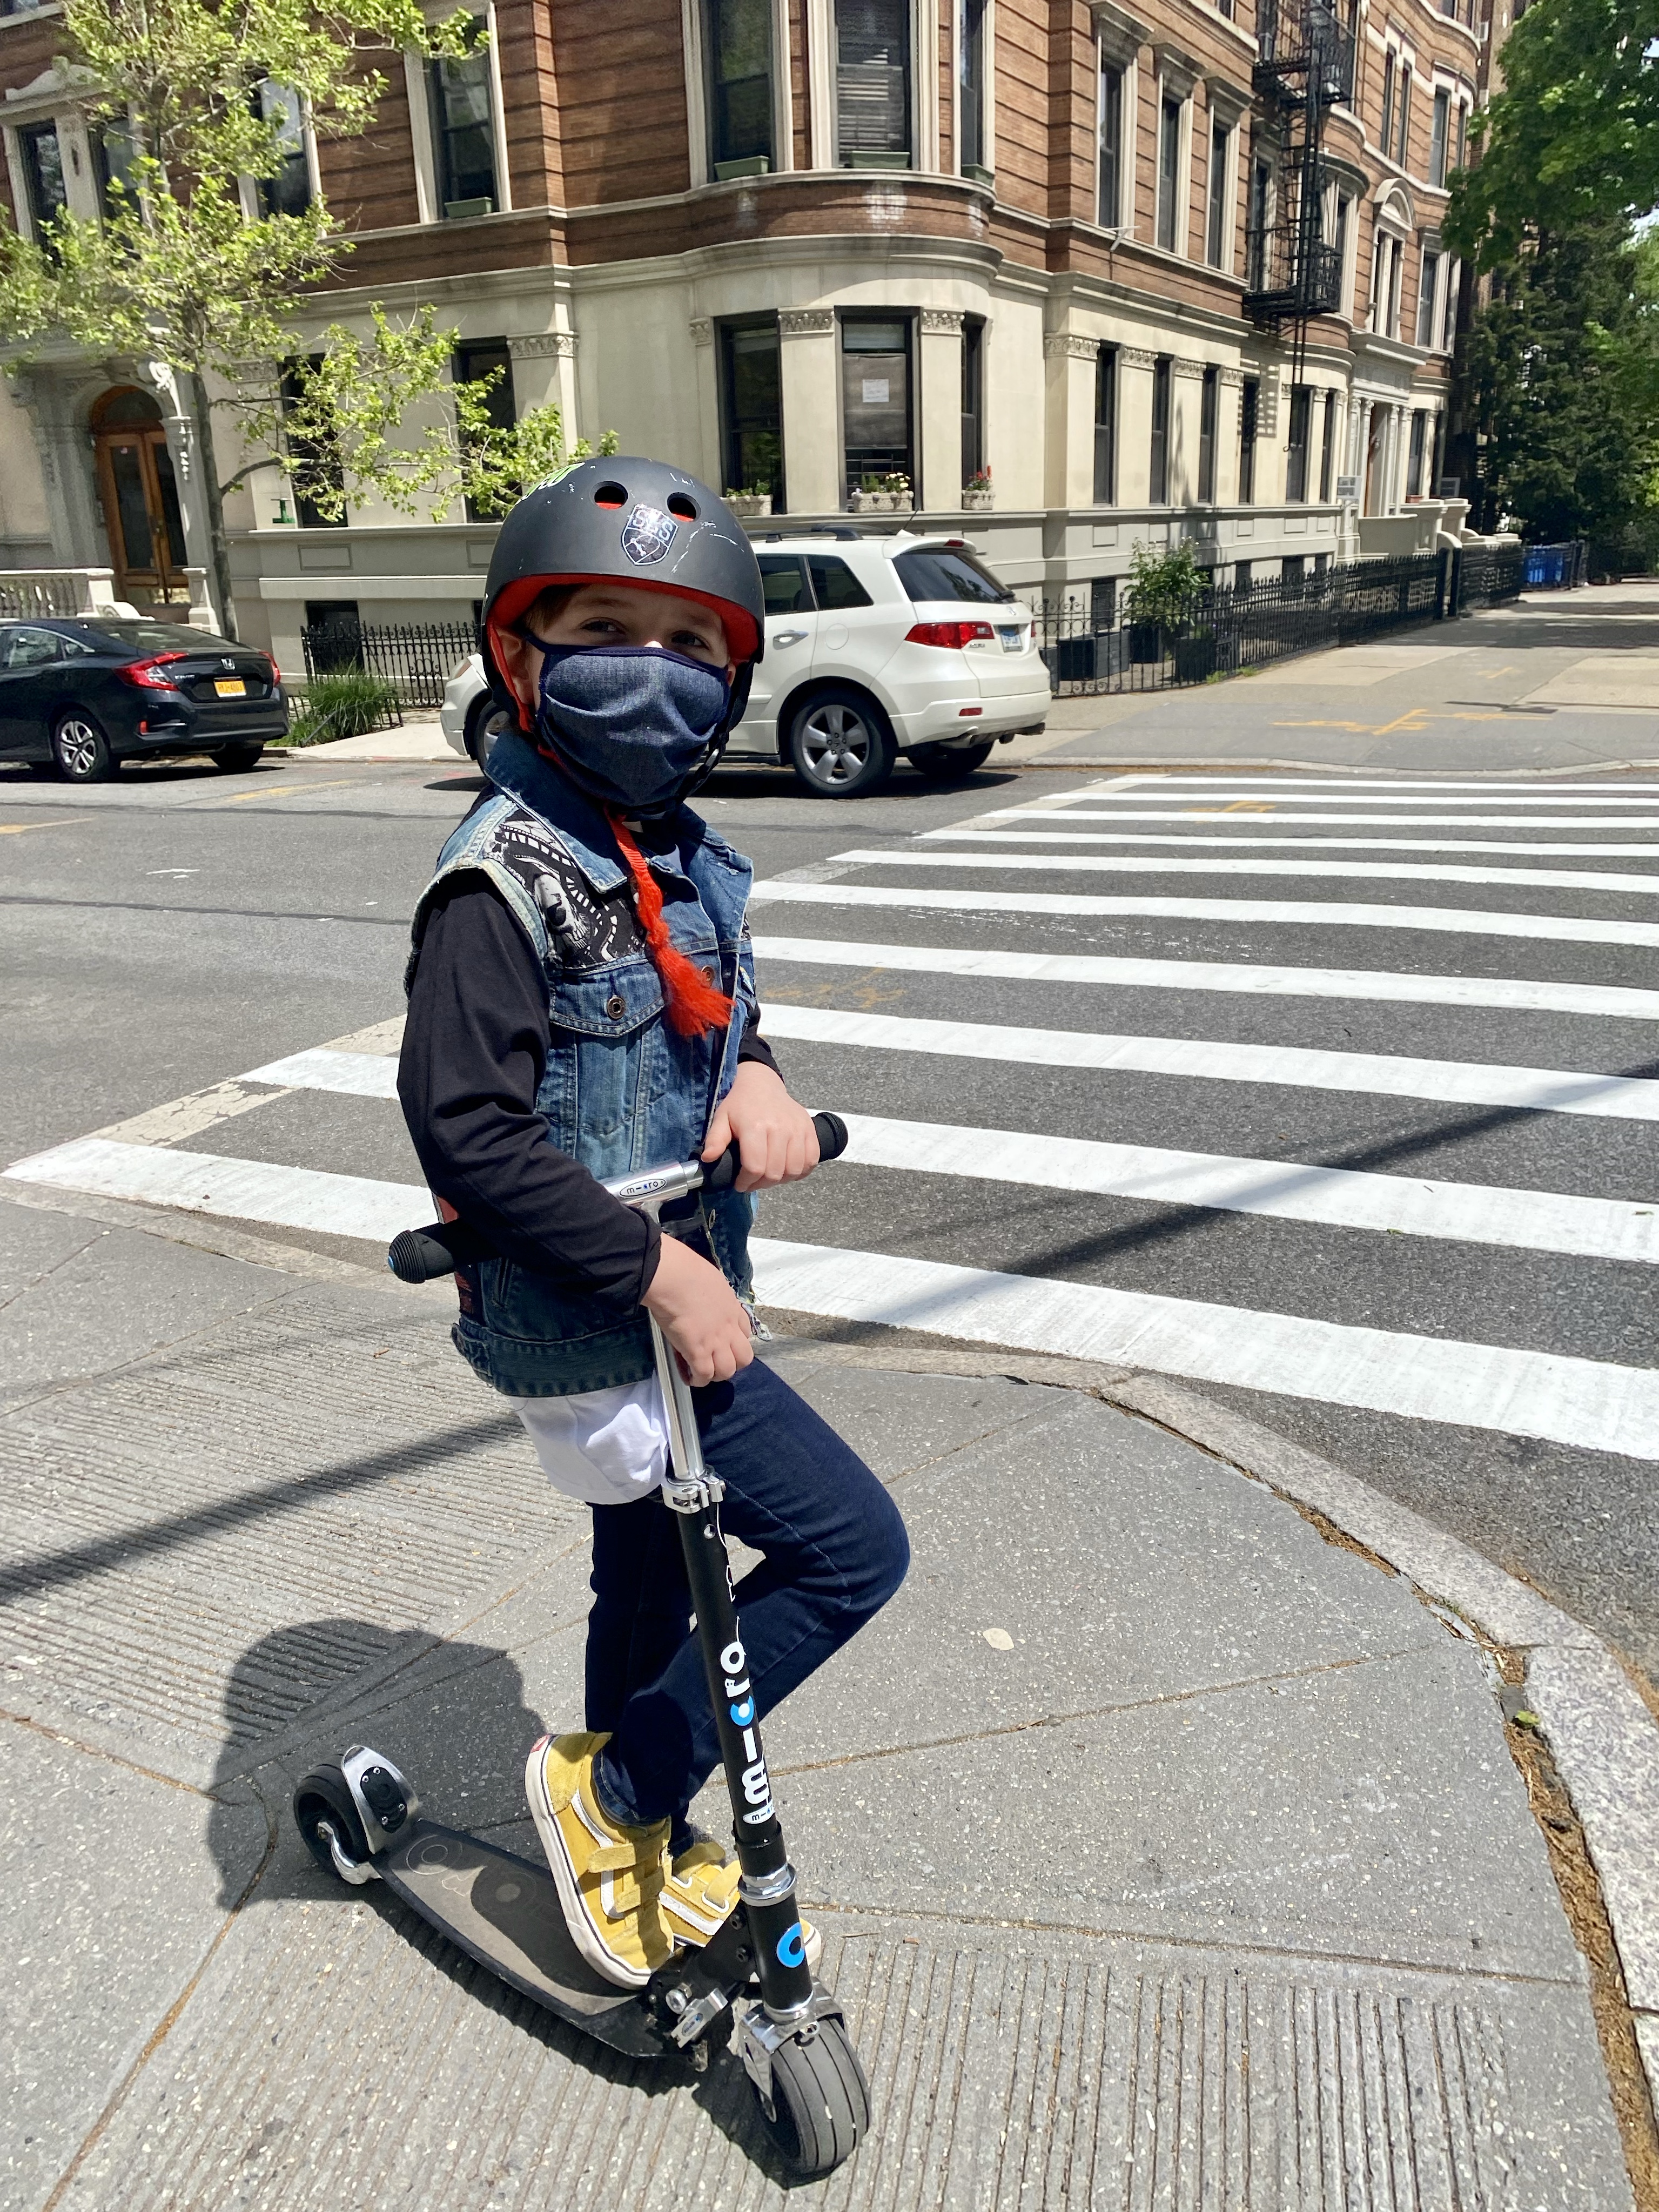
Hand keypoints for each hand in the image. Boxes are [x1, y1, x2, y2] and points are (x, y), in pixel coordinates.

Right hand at [641, 1233, 752, 1386]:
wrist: (674, 1276)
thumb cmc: (686, 1270)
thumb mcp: (711, 1280)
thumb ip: (713, 1292)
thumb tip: (702, 1291)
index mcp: (733, 1309)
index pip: (745, 1333)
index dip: (735, 1342)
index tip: (722, 1343)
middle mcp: (729, 1328)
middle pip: (744, 1358)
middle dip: (732, 1364)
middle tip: (715, 1362)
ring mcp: (716, 1341)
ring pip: (727, 1371)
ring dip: (715, 1374)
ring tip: (701, 1372)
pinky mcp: (698, 1351)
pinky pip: (704, 1375)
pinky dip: (697, 1380)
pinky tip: (689, 1377)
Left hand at [702, 1062, 820, 1193]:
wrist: (763, 1084)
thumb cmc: (740, 1104)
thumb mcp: (721, 1118)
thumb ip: (715, 1139)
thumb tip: (708, 1159)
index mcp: (755, 1126)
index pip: (755, 1167)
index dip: (747, 1182)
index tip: (741, 1184)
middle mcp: (779, 1128)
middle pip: (775, 1172)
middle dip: (761, 1184)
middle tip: (753, 1181)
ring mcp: (797, 1129)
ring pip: (794, 1170)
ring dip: (781, 1180)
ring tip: (769, 1176)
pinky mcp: (809, 1130)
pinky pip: (811, 1160)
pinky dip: (801, 1171)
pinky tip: (788, 1170)